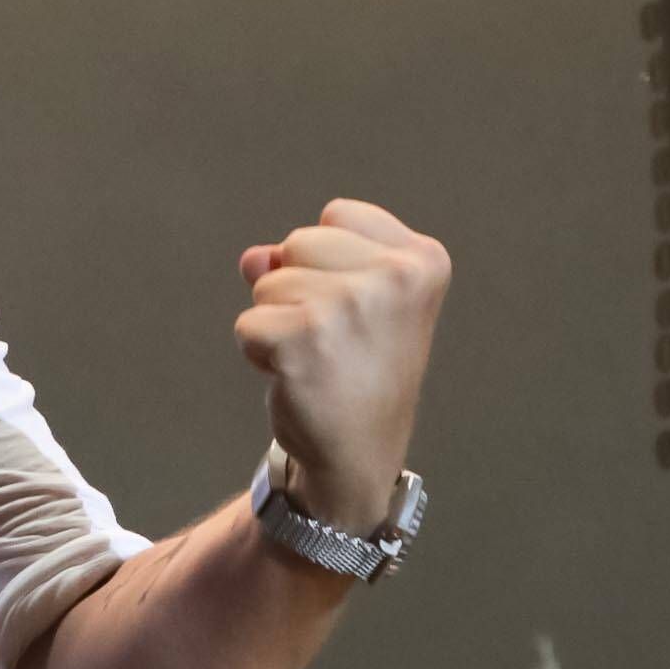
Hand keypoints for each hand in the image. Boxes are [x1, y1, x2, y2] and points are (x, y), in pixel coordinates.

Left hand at [233, 199, 450, 535]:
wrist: (358, 452)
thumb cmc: (357, 369)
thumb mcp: (350, 301)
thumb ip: (304, 262)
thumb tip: (255, 257)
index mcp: (422, 260)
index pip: (337, 215)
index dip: (329, 260)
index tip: (360, 309)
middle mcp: (395, 278)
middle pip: (298, 241)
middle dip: (298, 287)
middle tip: (334, 340)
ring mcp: (350, 306)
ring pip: (268, 282)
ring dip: (277, 321)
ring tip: (317, 358)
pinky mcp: (305, 339)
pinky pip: (247, 323)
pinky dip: (257, 351)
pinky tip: (296, 377)